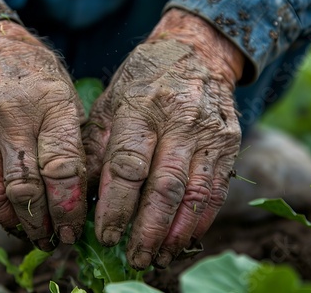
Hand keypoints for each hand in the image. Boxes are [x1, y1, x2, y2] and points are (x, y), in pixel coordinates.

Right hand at [0, 21, 86, 250]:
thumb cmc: (38, 79)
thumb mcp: (68, 99)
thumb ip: (74, 144)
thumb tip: (80, 199)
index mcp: (54, 104)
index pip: (62, 168)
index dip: (68, 208)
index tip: (72, 231)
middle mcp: (14, 113)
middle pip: (25, 187)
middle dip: (40, 224)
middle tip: (50, 240)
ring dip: (11, 222)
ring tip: (25, 234)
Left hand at [83, 9, 244, 268]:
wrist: (196, 52)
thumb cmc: (143, 80)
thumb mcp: (110, 101)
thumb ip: (97, 145)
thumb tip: (81, 192)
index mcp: (139, 108)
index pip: (127, 166)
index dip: (117, 206)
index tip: (106, 235)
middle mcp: (177, 120)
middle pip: (164, 185)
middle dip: (148, 229)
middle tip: (134, 257)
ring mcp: (207, 132)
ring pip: (194, 193)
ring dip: (176, 232)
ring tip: (159, 257)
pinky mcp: (228, 142)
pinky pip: (216, 189)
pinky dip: (200, 220)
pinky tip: (185, 239)